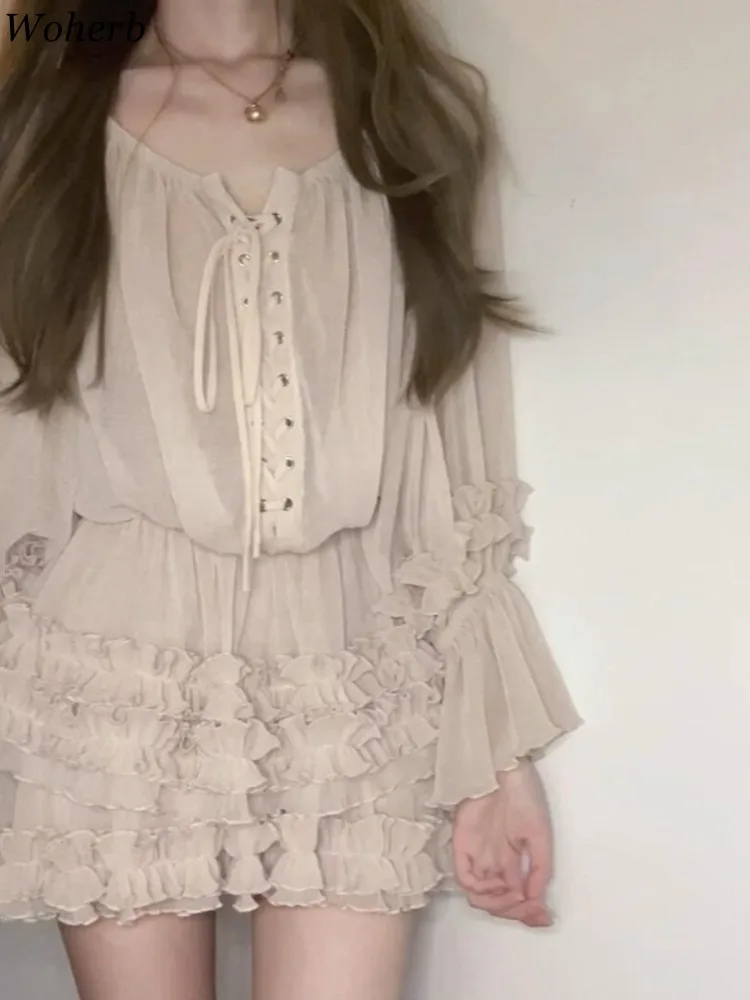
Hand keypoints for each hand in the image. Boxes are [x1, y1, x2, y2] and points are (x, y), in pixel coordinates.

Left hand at [452, 761, 553, 925]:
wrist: (504, 770)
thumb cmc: (524, 797)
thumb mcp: (540, 835)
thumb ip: (539, 868)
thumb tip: (535, 898)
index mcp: (510, 858)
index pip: (515, 895)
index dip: (529, 911)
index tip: (545, 916)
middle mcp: (491, 860)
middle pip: (498, 900)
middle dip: (515, 911)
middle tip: (531, 909)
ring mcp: (475, 854)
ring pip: (480, 895)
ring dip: (499, 904)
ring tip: (513, 896)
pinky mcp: (461, 845)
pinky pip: (465, 878)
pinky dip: (481, 889)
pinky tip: (496, 884)